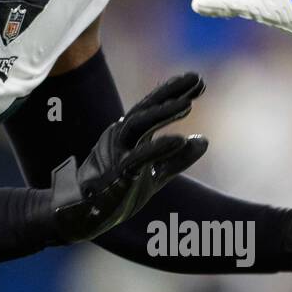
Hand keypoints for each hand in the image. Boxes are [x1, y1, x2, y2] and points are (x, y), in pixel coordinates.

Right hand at [43, 73, 208, 243]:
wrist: (87, 214)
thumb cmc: (119, 190)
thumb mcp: (156, 173)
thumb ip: (178, 157)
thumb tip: (204, 140)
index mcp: (129, 134)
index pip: (153, 107)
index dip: (174, 93)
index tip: (199, 80)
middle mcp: (121, 137)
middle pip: (146, 108)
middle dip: (170, 92)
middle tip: (196, 77)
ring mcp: (117, 154)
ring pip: (138, 125)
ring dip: (162, 113)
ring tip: (188, 103)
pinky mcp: (118, 174)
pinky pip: (138, 157)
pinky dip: (158, 147)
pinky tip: (179, 139)